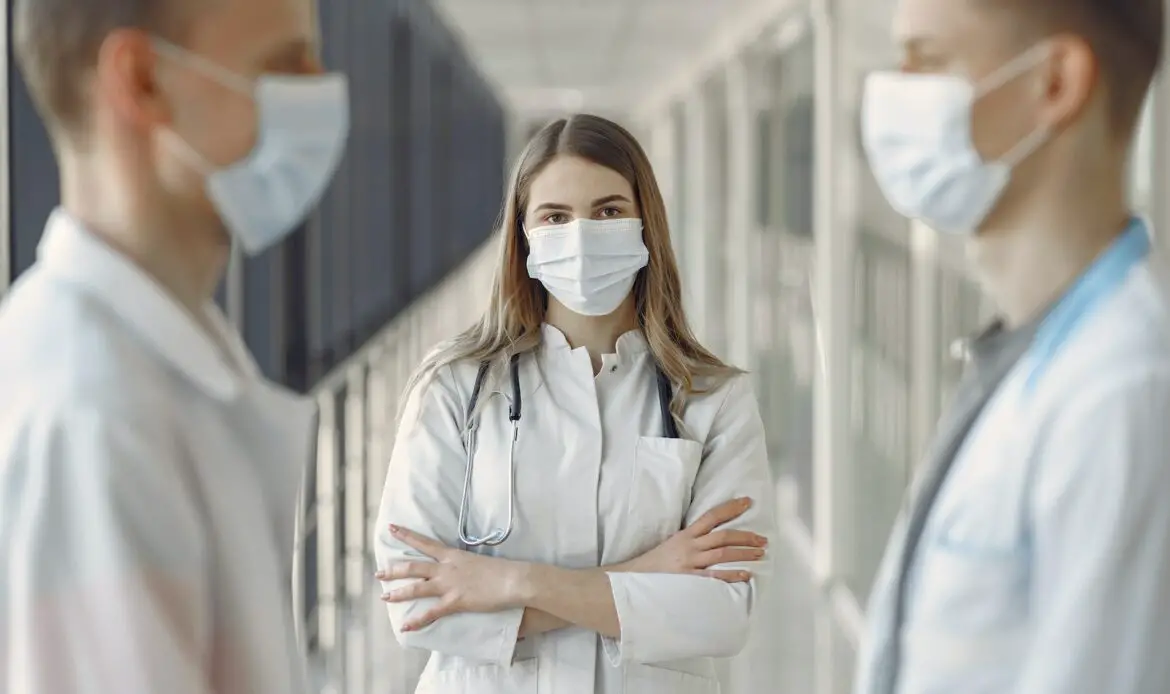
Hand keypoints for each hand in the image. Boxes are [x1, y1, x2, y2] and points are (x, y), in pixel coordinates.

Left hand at [375, 524, 525, 630]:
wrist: (513, 579)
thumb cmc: (501, 570)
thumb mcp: (478, 562)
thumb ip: (465, 565)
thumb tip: (463, 569)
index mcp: (452, 555)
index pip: (424, 542)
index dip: (406, 535)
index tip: (391, 528)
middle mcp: (446, 568)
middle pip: (413, 566)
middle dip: (393, 570)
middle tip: (378, 573)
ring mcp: (449, 585)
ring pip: (416, 588)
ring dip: (398, 592)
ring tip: (384, 596)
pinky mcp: (455, 602)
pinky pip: (431, 613)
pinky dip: (417, 621)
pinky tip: (405, 627)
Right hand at [616, 497, 766, 581]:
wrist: (633, 579)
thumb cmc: (655, 564)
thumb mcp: (672, 544)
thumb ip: (691, 540)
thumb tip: (712, 536)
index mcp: (686, 535)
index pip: (712, 516)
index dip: (731, 508)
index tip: (747, 502)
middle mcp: (690, 546)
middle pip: (724, 535)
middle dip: (746, 536)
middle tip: (763, 539)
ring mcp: (690, 563)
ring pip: (723, 553)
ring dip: (745, 552)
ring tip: (760, 553)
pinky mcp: (689, 580)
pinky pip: (715, 576)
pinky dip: (732, 574)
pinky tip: (746, 575)